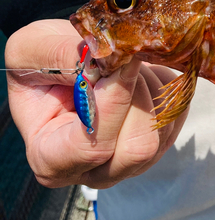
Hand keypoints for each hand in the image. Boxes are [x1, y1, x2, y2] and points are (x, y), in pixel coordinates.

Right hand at [6, 19, 185, 188]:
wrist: (66, 59)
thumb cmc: (41, 59)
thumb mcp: (32, 49)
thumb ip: (61, 56)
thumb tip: (106, 58)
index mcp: (51, 159)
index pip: (93, 147)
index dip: (114, 103)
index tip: (122, 62)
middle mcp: (93, 170)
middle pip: (138, 148)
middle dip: (137, 94)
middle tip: (123, 60)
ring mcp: (131, 161)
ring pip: (161, 129)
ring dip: (150, 86)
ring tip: (126, 65)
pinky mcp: (160, 141)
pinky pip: (177, 115)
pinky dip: (165, 87)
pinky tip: (142, 74)